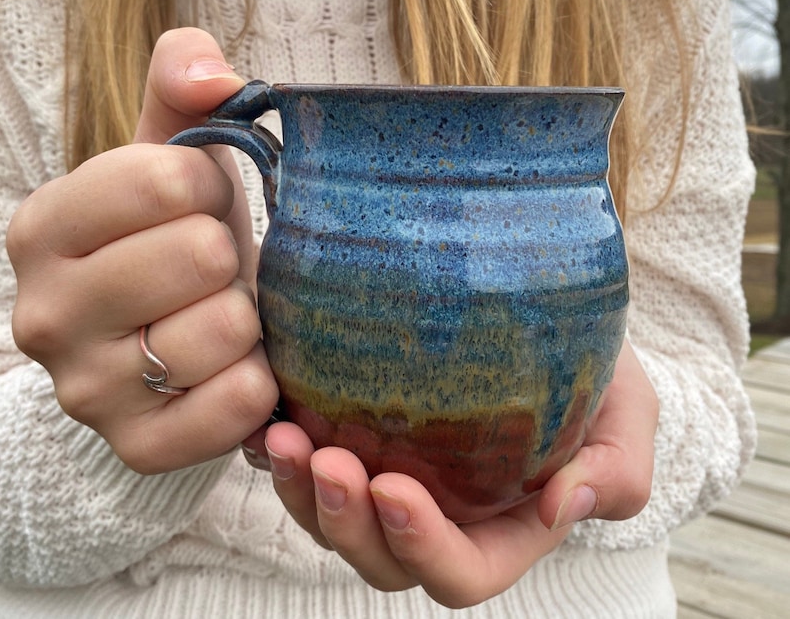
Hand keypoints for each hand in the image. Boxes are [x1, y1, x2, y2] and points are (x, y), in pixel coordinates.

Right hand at [8, 28, 278, 472]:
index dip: (209, 186)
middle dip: (227, 252)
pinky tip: (234, 365)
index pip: (168, 180)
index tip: (197, 205)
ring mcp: (87, 391)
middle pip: (200, 255)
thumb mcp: (166, 154)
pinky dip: (257, 380)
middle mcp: (47, 313)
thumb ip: (181, 85)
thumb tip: (213, 73)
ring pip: (224, 330)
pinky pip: (238, 404)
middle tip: (211, 266)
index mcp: (45, 228)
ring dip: (246, 317)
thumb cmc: (168, 235)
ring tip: (221, 313)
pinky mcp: (139, 446)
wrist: (155, 337)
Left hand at [243, 339, 656, 607]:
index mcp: (503, 528)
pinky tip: (266, 418)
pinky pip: (310, 460)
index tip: (393, 489)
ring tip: (283, 436)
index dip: (421, 547)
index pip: (461, 573)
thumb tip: (568, 504)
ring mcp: (397, 473)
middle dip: (344, 522)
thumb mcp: (628, 415)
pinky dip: (281, 451)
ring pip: (333, 517)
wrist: (555, 320)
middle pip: (379, 555)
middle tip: (324, 461)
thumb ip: (618, 471)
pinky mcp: (363, 432)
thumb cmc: (598, 376)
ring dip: (300, 489)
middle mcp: (441, 513)